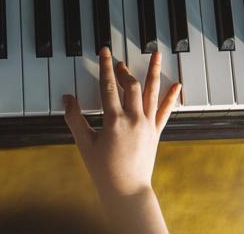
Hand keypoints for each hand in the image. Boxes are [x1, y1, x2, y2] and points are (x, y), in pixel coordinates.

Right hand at [63, 47, 179, 233]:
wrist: (126, 190)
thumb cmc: (103, 170)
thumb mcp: (84, 144)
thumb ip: (74, 119)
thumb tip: (67, 99)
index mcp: (115, 121)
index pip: (109, 86)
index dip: (105, 67)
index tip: (105, 52)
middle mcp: (134, 119)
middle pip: (130, 86)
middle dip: (123, 70)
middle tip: (118, 61)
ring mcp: (147, 125)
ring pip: (151, 92)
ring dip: (153, 72)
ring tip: (156, 54)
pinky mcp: (155, 133)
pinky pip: (165, 111)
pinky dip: (171, 97)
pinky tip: (176, 84)